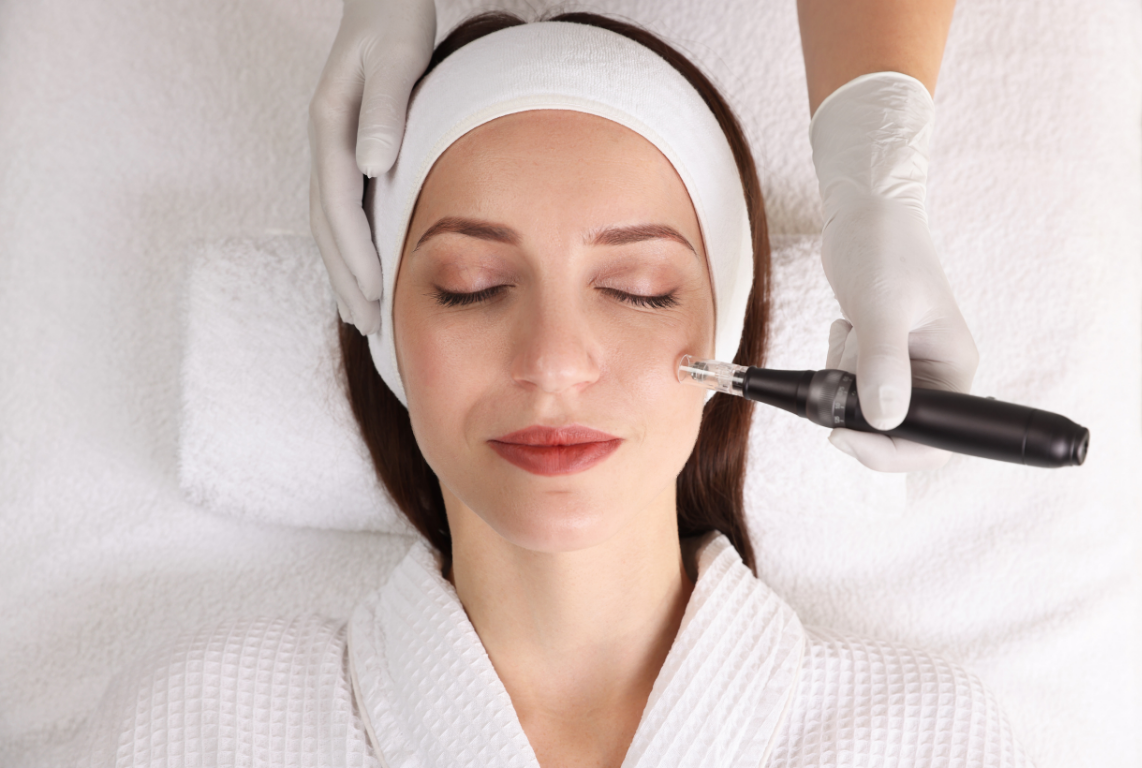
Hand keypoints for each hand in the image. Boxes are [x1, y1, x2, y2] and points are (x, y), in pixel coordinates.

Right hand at [308, 0, 435, 334]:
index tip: (375, 293)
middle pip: (326, 225)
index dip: (354, 253)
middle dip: (345, 279)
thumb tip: (372, 163)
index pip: (338, 204)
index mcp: (330, 126)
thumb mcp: (394, 56)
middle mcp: (325, 144)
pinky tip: (365, 276)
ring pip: (329, 225)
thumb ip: (383, 107)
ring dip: (343, 273)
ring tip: (362, 319)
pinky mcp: (348, 154)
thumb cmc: (393, 23)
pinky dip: (350, 250)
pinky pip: (342, 213)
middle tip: (370, 328)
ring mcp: (332, 151)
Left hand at [811, 73, 978, 472]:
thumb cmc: (885, 249)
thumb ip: (882, 365)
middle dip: (858, 412)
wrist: (865, 213)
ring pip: (866, 407)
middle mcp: (934, 374)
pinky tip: (845, 326)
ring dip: (843, 383)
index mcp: (953, 369)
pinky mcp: (878, 355)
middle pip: (896, 429)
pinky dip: (837, 366)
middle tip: (830, 386)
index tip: (842, 437)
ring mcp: (905, 367)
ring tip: (847, 334)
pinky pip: (851, 384)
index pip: (936, 440)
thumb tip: (882, 421)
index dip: (891, 451)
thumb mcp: (882, 307)